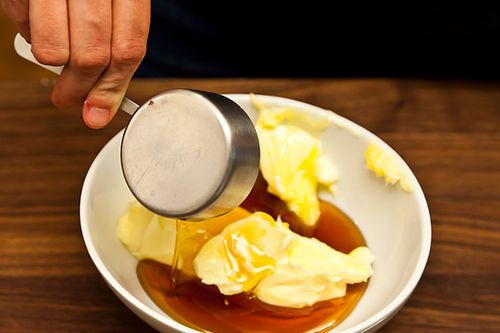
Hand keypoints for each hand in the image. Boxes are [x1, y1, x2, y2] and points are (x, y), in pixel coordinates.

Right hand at [1, 0, 149, 128]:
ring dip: (52, 61)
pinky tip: (37, 17)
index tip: (99, 111)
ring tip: (52, 50)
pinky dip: (28, 31)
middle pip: (93, 55)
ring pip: (56, 49)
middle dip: (79, 87)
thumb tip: (100, 103)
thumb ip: (112, 45)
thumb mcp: (113, 1)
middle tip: (68, 98)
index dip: (113, 87)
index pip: (129, 49)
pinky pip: (23, 22)